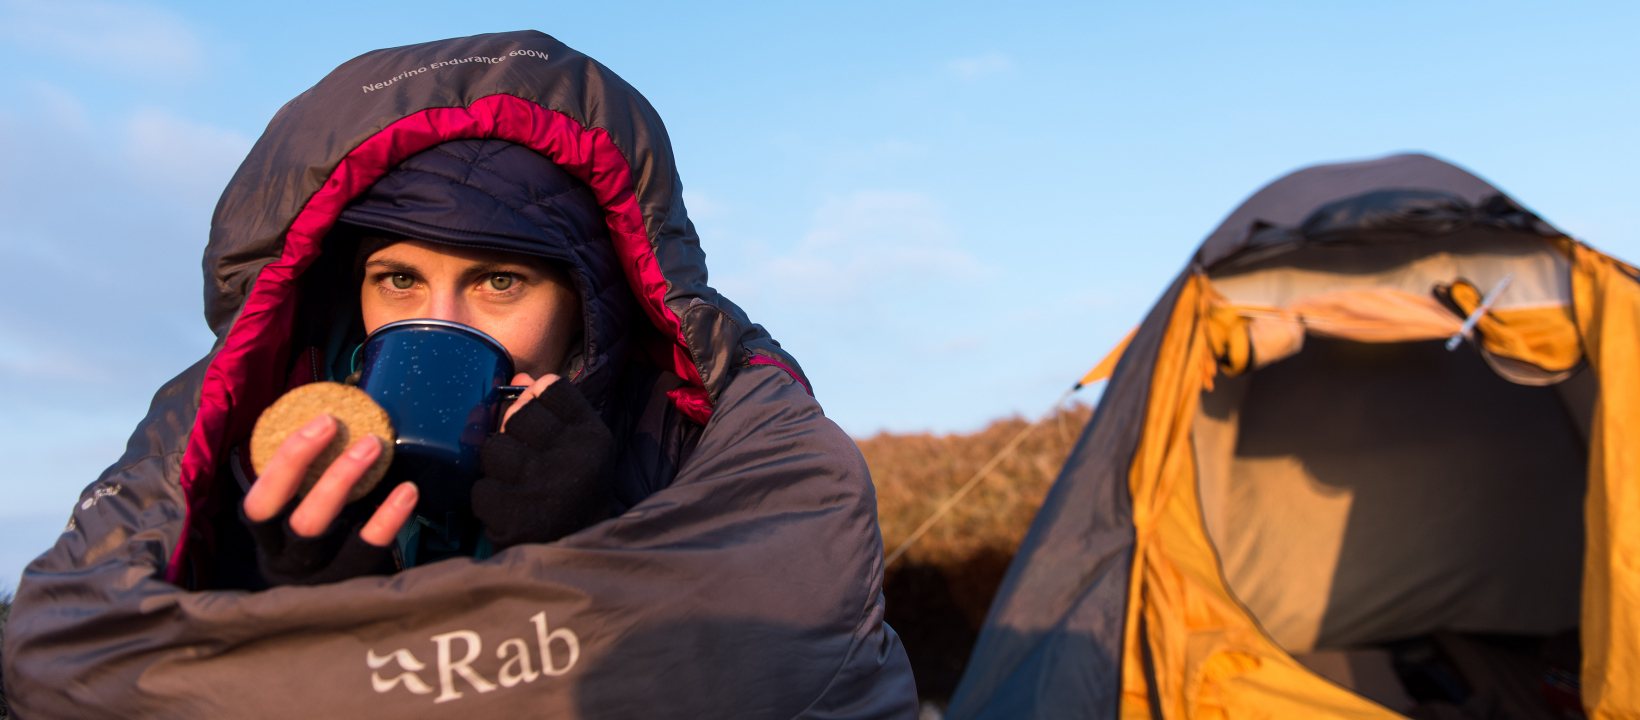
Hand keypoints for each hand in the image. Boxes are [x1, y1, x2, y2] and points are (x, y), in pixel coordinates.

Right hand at [242, 413, 417, 584]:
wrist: (324, 622)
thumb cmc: (313, 552)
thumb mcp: (294, 525)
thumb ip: (303, 489)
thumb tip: (332, 425)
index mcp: (267, 541)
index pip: (260, 504)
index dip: (286, 461)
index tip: (321, 422)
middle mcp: (287, 563)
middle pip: (296, 518)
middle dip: (313, 464)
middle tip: (341, 425)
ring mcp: (319, 581)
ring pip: (321, 532)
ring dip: (344, 481)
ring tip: (374, 445)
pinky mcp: (351, 589)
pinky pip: (368, 550)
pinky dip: (388, 518)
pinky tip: (408, 491)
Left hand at [475, 373, 615, 548]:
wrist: (577, 551)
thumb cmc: (576, 492)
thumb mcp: (578, 446)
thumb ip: (552, 407)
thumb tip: (520, 376)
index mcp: (593, 437)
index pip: (551, 389)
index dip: (539, 407)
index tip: (545, 430)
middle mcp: (571, 458)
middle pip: (517, 416)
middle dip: (515, 437)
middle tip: (529, 464)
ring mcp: (540, 487)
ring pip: (492, 449)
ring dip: (498, 469)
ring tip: (517, 486)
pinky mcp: (513, 516)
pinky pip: (480, 489)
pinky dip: (490, 500)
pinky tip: (509, 509)